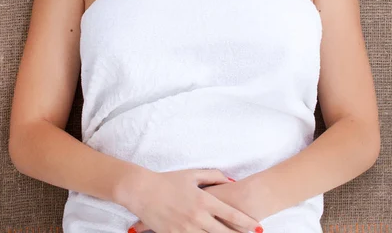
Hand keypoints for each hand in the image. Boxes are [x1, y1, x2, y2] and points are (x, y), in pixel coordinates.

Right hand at [127, 177, 263, 232]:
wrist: (143, 190)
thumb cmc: (168, 180)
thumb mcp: (192, 174)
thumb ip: (213, 176)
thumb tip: (230, 180)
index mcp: (203, 199)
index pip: (230, 214)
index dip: (246, 222)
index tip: (258, 226)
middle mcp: (197, 216)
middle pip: (224, 232)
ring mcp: (186, 228)